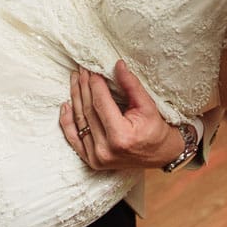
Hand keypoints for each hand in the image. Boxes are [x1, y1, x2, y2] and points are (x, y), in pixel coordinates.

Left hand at [58, 61, 186, 169]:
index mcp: (121, 136)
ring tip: (74, 80)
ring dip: (75, 98)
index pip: (101, 103)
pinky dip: (67, 121)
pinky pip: (74, 138)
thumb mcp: (148, 106)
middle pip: (88, 110)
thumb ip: (131, 85)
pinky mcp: (91, 161)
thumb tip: (117, 65)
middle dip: (84, 87)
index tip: (92, 69)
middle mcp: (105, 150)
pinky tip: (66, 105)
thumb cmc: (156, 130)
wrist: (160, 155)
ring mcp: (96, 158)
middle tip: (81, 70)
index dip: (95, 84)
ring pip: (80, 121)